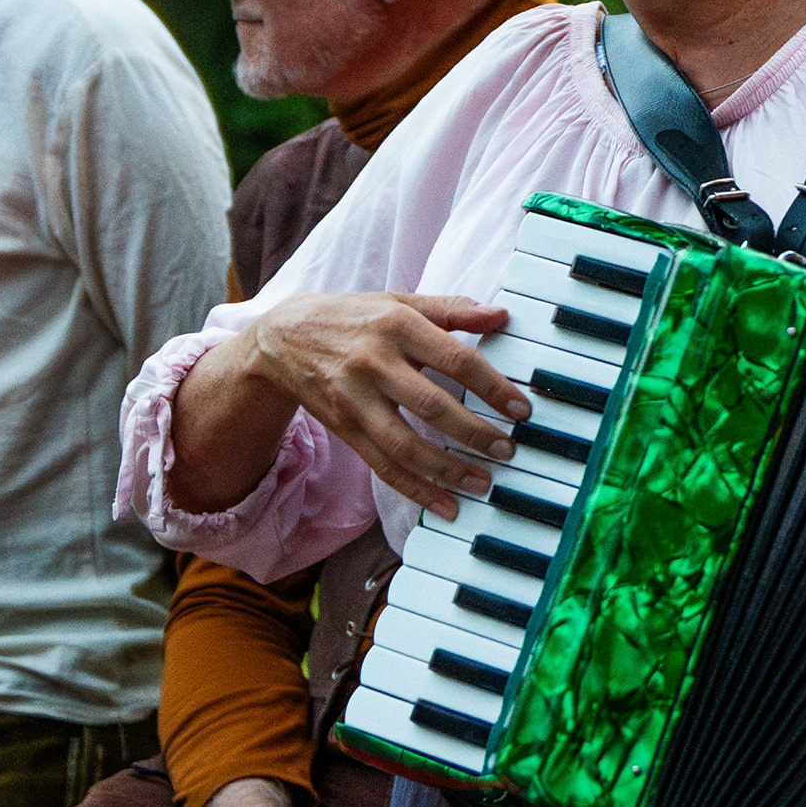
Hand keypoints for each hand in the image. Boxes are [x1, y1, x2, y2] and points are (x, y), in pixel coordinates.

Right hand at [232, 291, 528, 518]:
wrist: (285, 337)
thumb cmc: (355, 317)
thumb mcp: (400, 301)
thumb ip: (452, 308)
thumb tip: (501, 315)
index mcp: (397, 325)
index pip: (454, 359)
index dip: (491, 386)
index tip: (521, 409)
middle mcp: (374, 363)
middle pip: (430, 406)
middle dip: (473, 433)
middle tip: (507, 450)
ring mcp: (355, 399)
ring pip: (404, 444)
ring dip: (446, 470)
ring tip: (482, 483)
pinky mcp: (344, 427)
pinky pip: (382, 466)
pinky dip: (414, 489)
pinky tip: (445, 505)